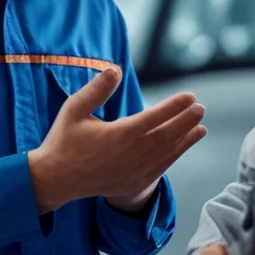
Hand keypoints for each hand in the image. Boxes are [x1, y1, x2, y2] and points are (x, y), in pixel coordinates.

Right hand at [27, 66, 206, 212]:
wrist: (53, 181)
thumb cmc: (63, 141)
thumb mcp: (74, 110)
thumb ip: (96, 90)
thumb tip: (115, 69)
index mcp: (119, 135)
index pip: (154, 117)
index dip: (174, 107)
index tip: (190, 96)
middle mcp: (131, 155)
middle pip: (166, 135)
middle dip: (185, 121)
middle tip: (200, 108)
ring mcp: (134, 172)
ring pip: (166, 154)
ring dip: (185, 140)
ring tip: (201, 128)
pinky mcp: (133, 184)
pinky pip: (160, 169)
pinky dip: (173, 157)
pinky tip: (181, 147)